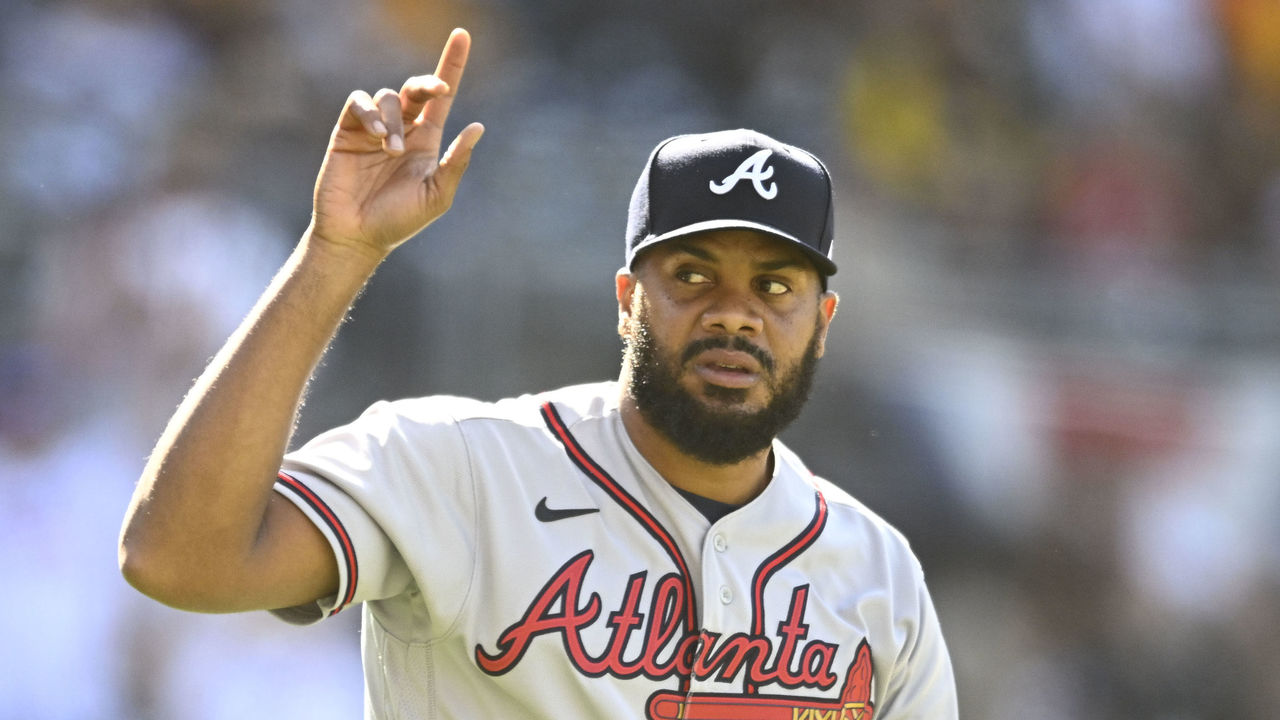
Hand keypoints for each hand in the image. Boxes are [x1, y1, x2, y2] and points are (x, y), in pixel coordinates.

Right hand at [308, 28, 484, 259]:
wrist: (358, 236)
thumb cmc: (399, 221)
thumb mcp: (437, 195)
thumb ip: (457, 162)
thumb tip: (478, 127)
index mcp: (428, 140)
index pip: (442, 97)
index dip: (452, 64)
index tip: (463, 35)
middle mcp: (403, 128)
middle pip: (417, 88)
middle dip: (428, 82)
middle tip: (437, 91)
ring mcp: (374, 128)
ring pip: (388, 96)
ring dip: (394, 119)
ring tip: (392, 150)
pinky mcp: (348, 131)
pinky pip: (359, 103)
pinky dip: (370, 113)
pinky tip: (377, 136)